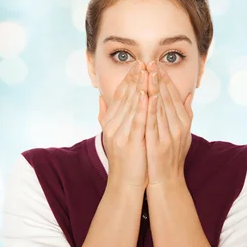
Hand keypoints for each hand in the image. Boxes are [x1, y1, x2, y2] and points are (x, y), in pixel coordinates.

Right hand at [98, 62, 149, 190]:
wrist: (125, 184)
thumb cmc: (125, 160)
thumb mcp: (113, 135)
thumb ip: (106, 116)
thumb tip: (100, 99)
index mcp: (110, 122)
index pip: (119, 96)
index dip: (128, 79)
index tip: (137, 65)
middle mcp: (113, 125)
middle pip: (125, 97)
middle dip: (135, 78)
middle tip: (143, 61)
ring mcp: (120, 134)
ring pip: (131, 105)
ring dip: (139, 86)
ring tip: (146, 71)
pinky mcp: (130, 142)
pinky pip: (137, 121)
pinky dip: (142, 106)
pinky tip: (146, 93)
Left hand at [145, 63, 193, 189]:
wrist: (167, 181)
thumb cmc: (172, 157)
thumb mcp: (183, 133)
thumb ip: (186, 114)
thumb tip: (189, 94)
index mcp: (184, 122)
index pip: (174, 96)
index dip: (166, 79)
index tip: (158, 65)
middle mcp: (179, 126)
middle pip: (168, 98)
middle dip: (159, 79)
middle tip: (151, 61)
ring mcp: (169, 135)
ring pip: (161, 106)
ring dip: (154, 88)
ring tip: (147, 72)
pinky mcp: (158, 143)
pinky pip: (153, 122)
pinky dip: (150, 107)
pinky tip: (145, 95)